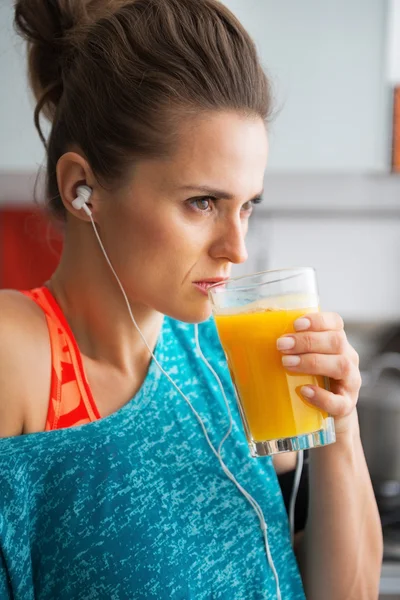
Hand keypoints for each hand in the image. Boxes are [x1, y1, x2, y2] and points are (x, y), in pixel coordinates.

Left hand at [276, 312, 361, 435]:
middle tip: (281, 345)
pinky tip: (304, 391)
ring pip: (341, 366)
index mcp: (336, 342)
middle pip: (336, 341)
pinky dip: (321, 396)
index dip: (317, 320)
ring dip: (312, 362)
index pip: (335, 323)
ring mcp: (350, 382)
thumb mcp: (300, 359)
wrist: (327, 415)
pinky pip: (339, 402)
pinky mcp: (346, 406)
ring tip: (287, 364)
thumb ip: (282, 348)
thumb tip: (234, 338)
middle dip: (307, 341)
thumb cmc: (308, 380)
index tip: (295, 324)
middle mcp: (348, 358)